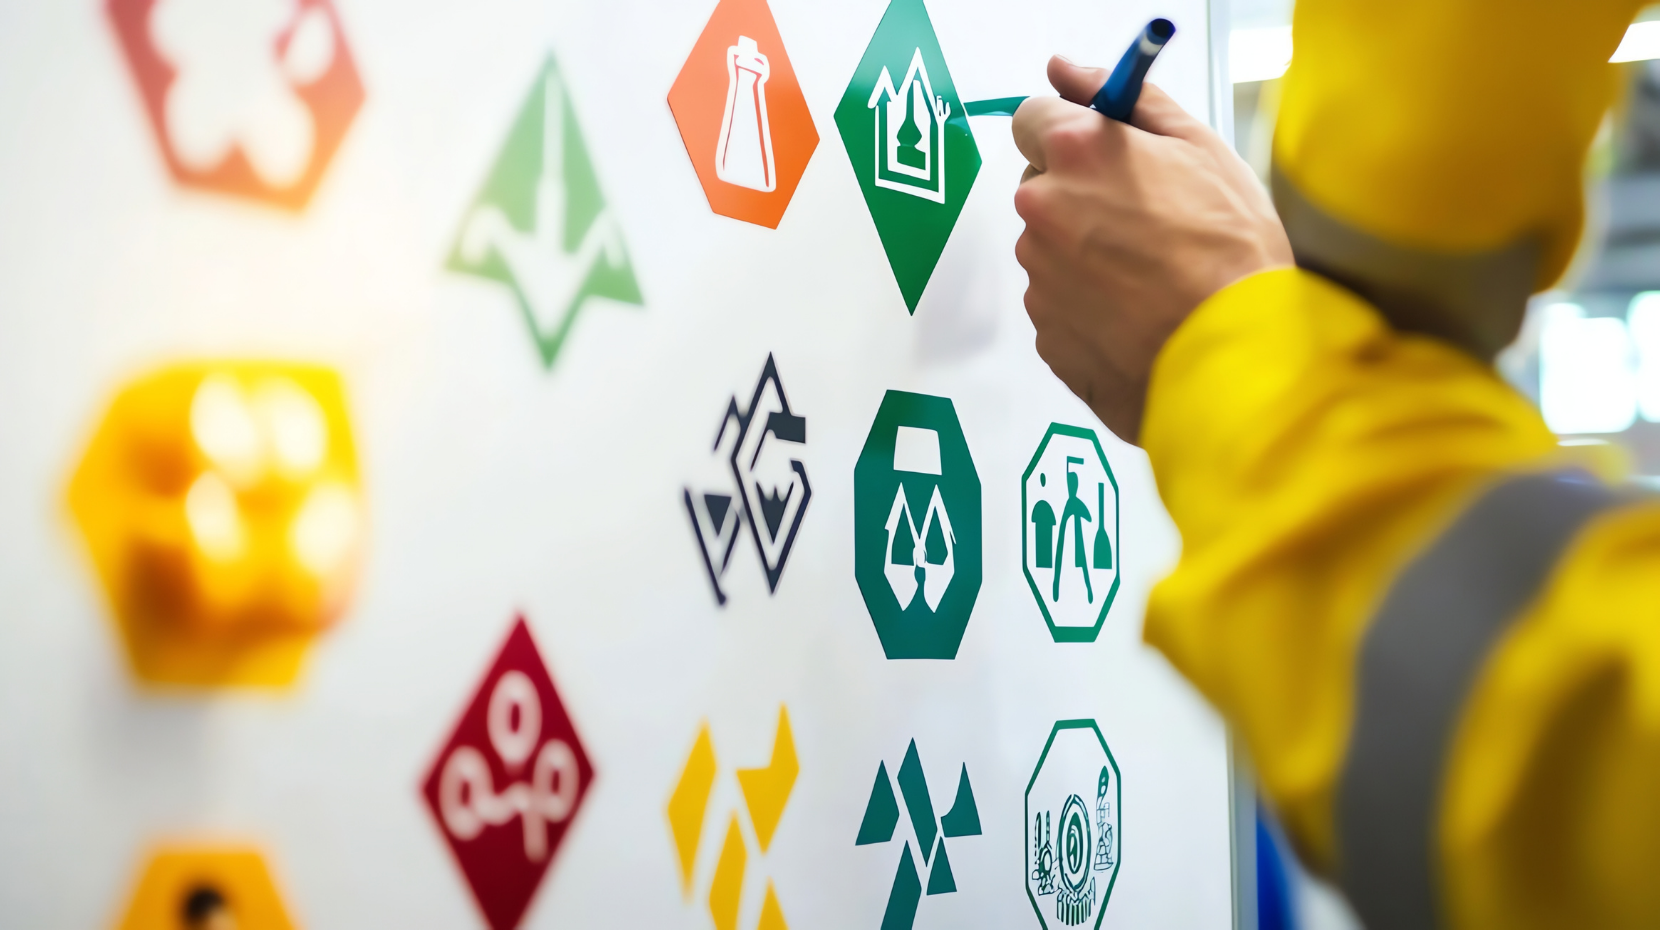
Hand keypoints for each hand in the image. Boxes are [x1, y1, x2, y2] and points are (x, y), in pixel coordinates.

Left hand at [1012, 57, 1291, 442]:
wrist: (1233, 361)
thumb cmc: (1229, 254)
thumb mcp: (1200, 150)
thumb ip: (1127, 99)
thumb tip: (1067, 71)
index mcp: (1075, 154)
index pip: (1031, 118)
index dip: (1068, 132)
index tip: (1100, 150)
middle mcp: (1042, 212)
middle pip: (1042, 186)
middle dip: (1080, 194)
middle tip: (1147, 220)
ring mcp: (1039, 277)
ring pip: (1050, 248)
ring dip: (1086, 252)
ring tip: (1152, 275)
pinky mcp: (1045, 332)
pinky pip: (1059, 303)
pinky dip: (1089, 304)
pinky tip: (1138, 312)